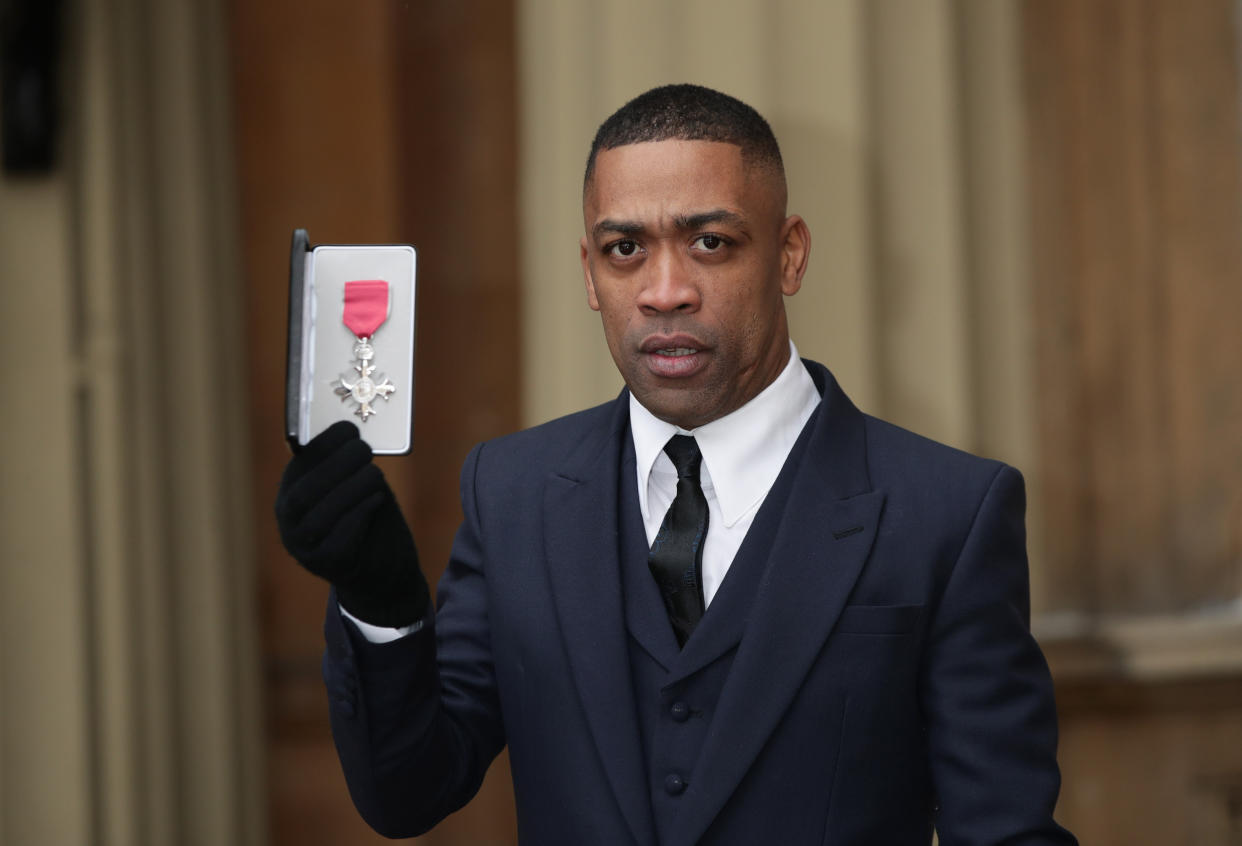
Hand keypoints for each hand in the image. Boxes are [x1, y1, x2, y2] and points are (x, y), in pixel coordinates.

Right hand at [274, 421, 428, 626]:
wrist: (381, 566)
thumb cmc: (367, 515)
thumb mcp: (354, 484)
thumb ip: (348, 466)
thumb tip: (356, 437)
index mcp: (292, 491)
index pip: (298, 465)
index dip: (323, 444)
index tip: (349, 429)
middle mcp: (290, 520)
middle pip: (303, 492)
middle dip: (336, 465)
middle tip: (364, 450)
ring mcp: (305, 546)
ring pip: (319, 517)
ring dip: (350, 489)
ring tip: (375, 475)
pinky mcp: (327, 565)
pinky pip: (338, 541)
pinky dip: (358, 515)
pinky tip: (376, 500)